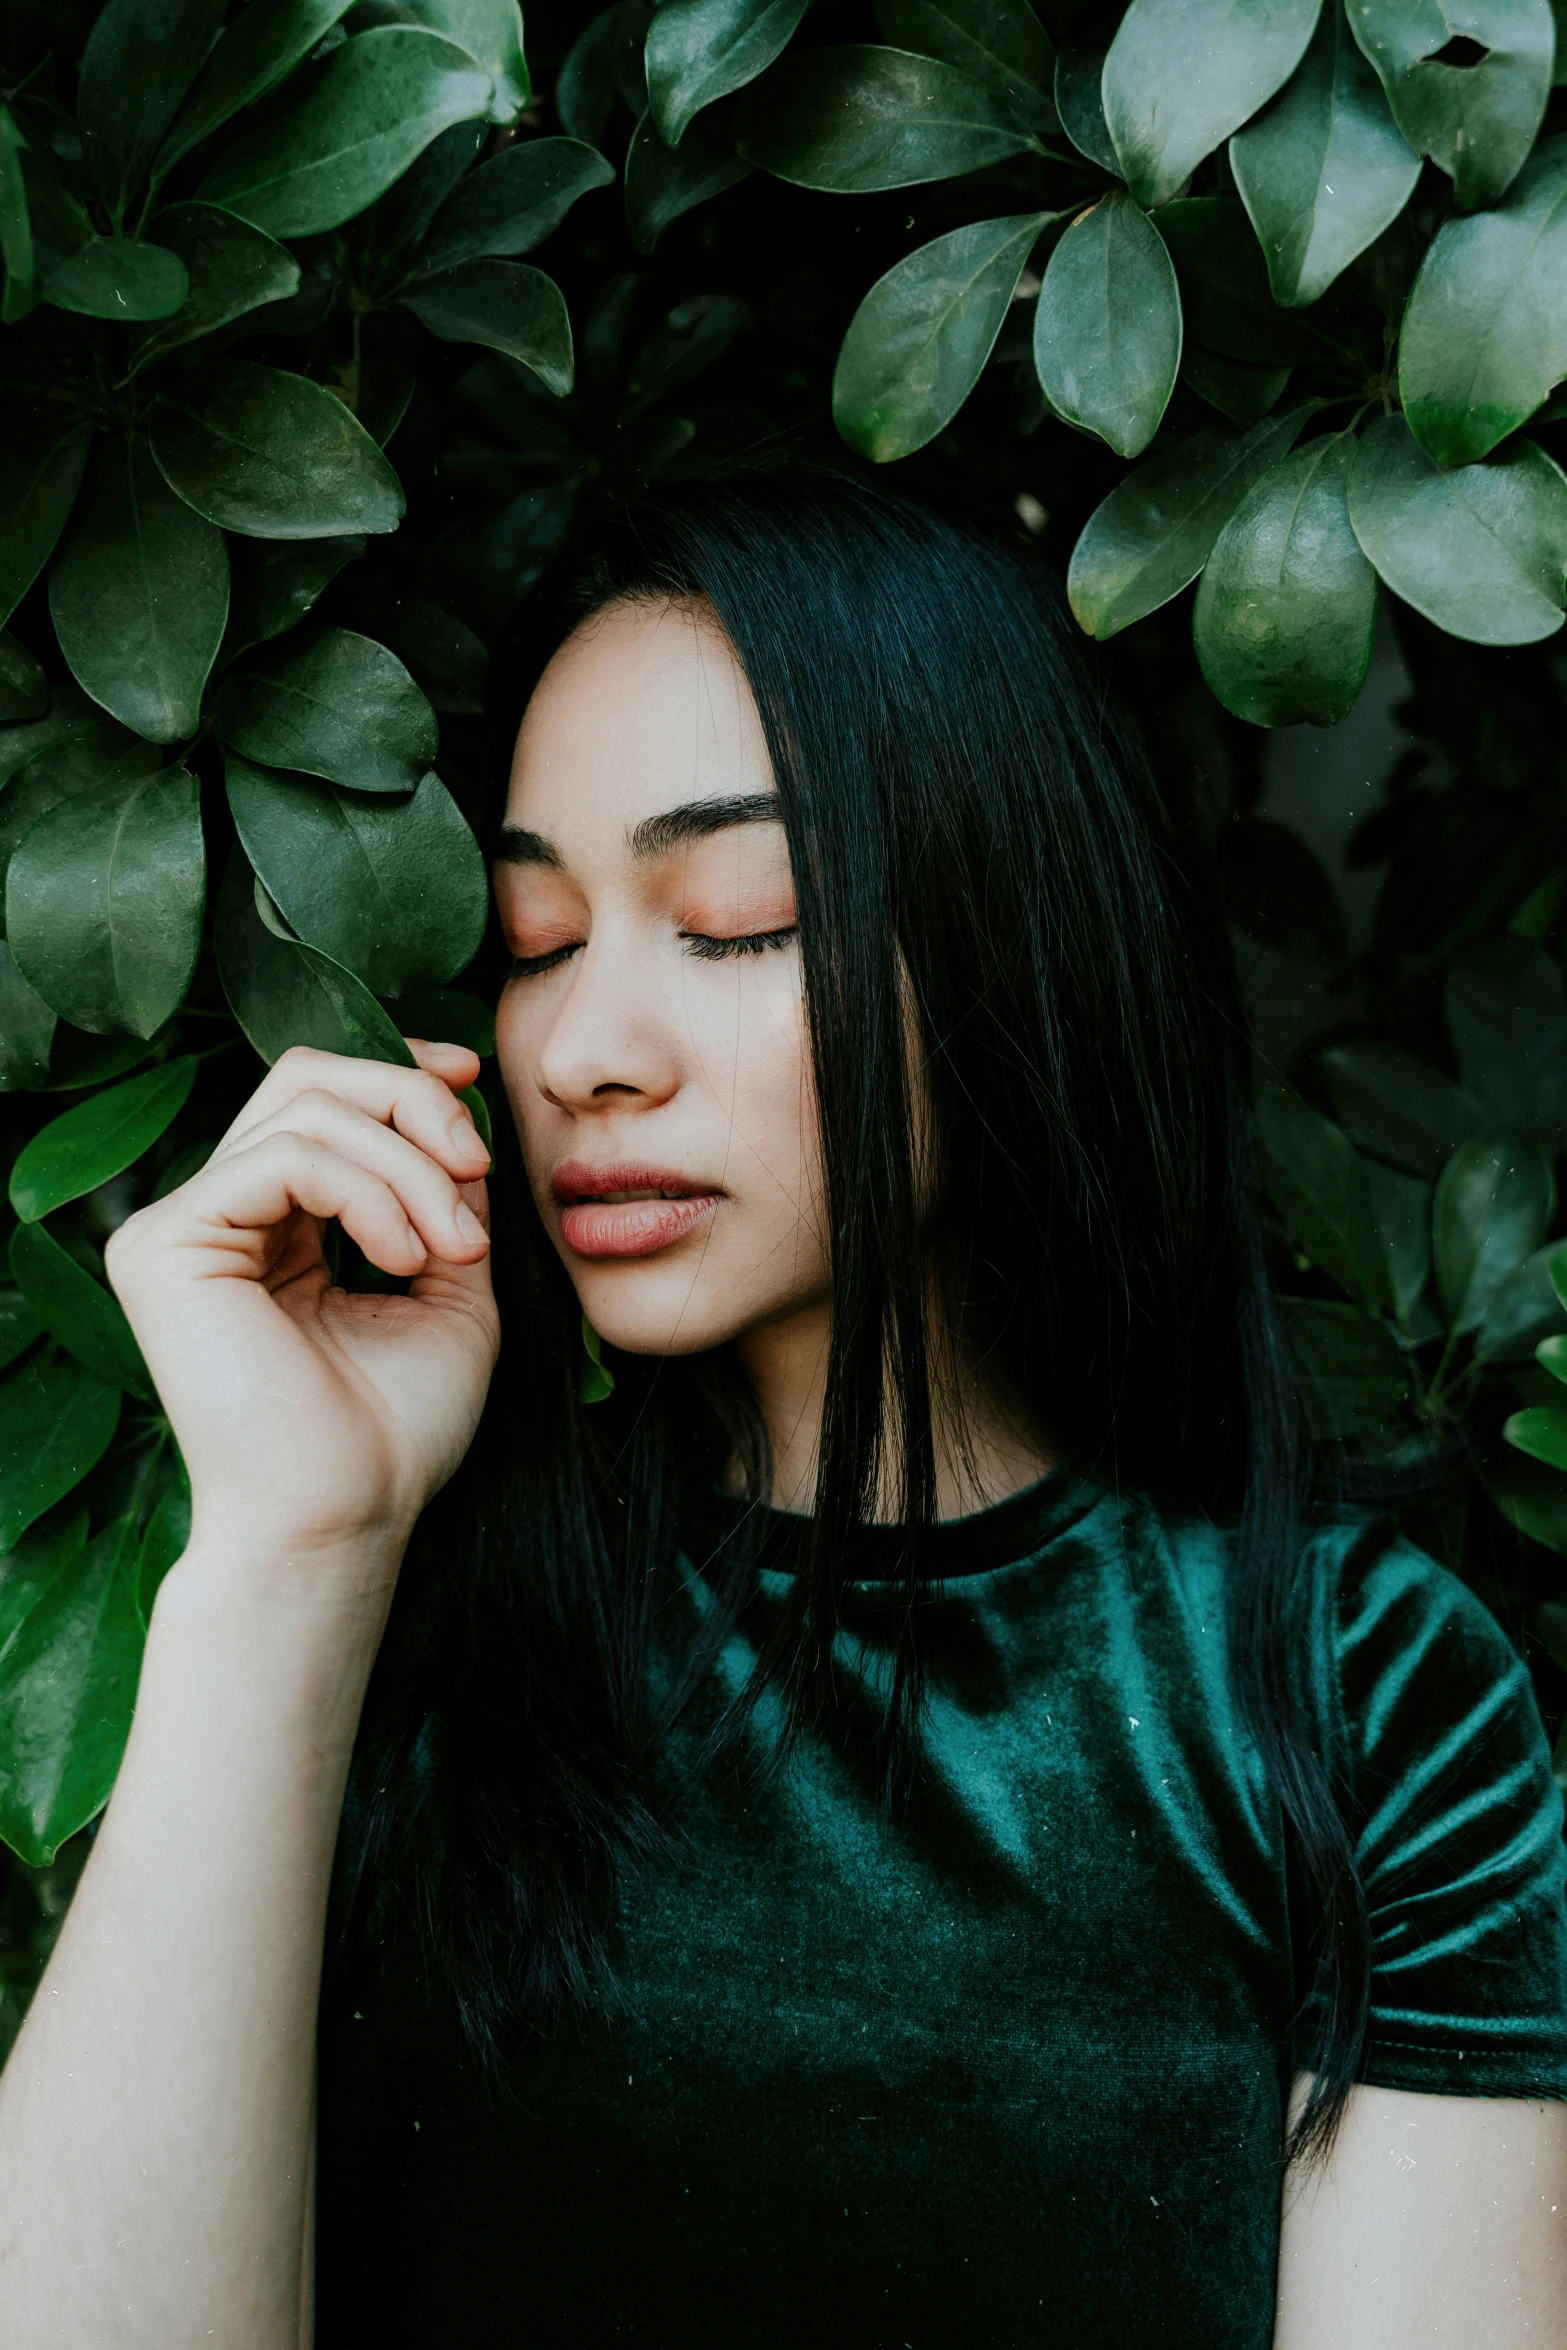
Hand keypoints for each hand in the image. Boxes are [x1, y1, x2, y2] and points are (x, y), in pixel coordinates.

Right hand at [106, 1041, 500, 1591]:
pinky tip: (404, 1259)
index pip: (323, 1099)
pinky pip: (284, 1159)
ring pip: (307, 1112)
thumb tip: (456, 1102)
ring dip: (410, 1168)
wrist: (343, 1519)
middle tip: (475, 1171)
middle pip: (306, 1079)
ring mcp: (182, 1226)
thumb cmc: (393, 1431)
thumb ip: (444, 1194)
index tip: (474, 1081)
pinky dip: (367, 1192)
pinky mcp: (166, 1244)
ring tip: (454, 1250)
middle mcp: (220, 1216)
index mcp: (276, 1226)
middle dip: (411, 1105)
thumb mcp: (449, 1287)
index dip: (399, 1071)